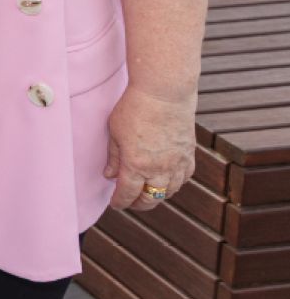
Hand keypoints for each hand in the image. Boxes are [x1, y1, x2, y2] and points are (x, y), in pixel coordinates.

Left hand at [104, 83, 196, 210]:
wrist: (164, 94)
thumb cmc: (134, 109)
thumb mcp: (115, 132)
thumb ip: (114, 157)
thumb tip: (109, 175)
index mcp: (136, 165)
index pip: (127, 194)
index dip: (120, 202)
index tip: (115, 204)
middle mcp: (159, 169)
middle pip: (150, 199)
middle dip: (138, 204)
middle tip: (130, 201)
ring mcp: (177, 164)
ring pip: (169, 192)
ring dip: (157, 195)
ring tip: (147, 192)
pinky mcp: (189, 155)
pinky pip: (184, 178)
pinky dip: (175, 184)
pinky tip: (167, 180)